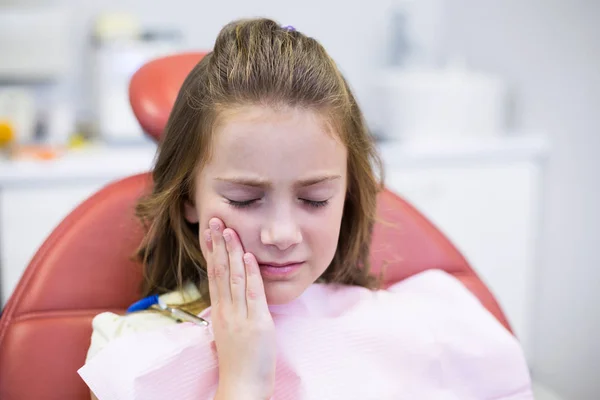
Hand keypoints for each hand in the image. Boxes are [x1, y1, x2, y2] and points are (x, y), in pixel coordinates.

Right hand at [203, 218, 275, 399]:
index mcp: (219, 312)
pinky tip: (248, 256)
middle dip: (217, 243)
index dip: (212, 251)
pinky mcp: (257, 323)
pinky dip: (251, 273)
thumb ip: (228, 312)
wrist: (241, 387)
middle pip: (220, 270)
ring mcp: (240, 316)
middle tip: (214, 220)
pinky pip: (252, 293)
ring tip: (229, 229)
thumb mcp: (228, 332)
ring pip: (234, 277)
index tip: (209, 232)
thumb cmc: (238, 362)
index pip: (214, 274)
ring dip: (232, 251)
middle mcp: (226, 310)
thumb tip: (228, 297)